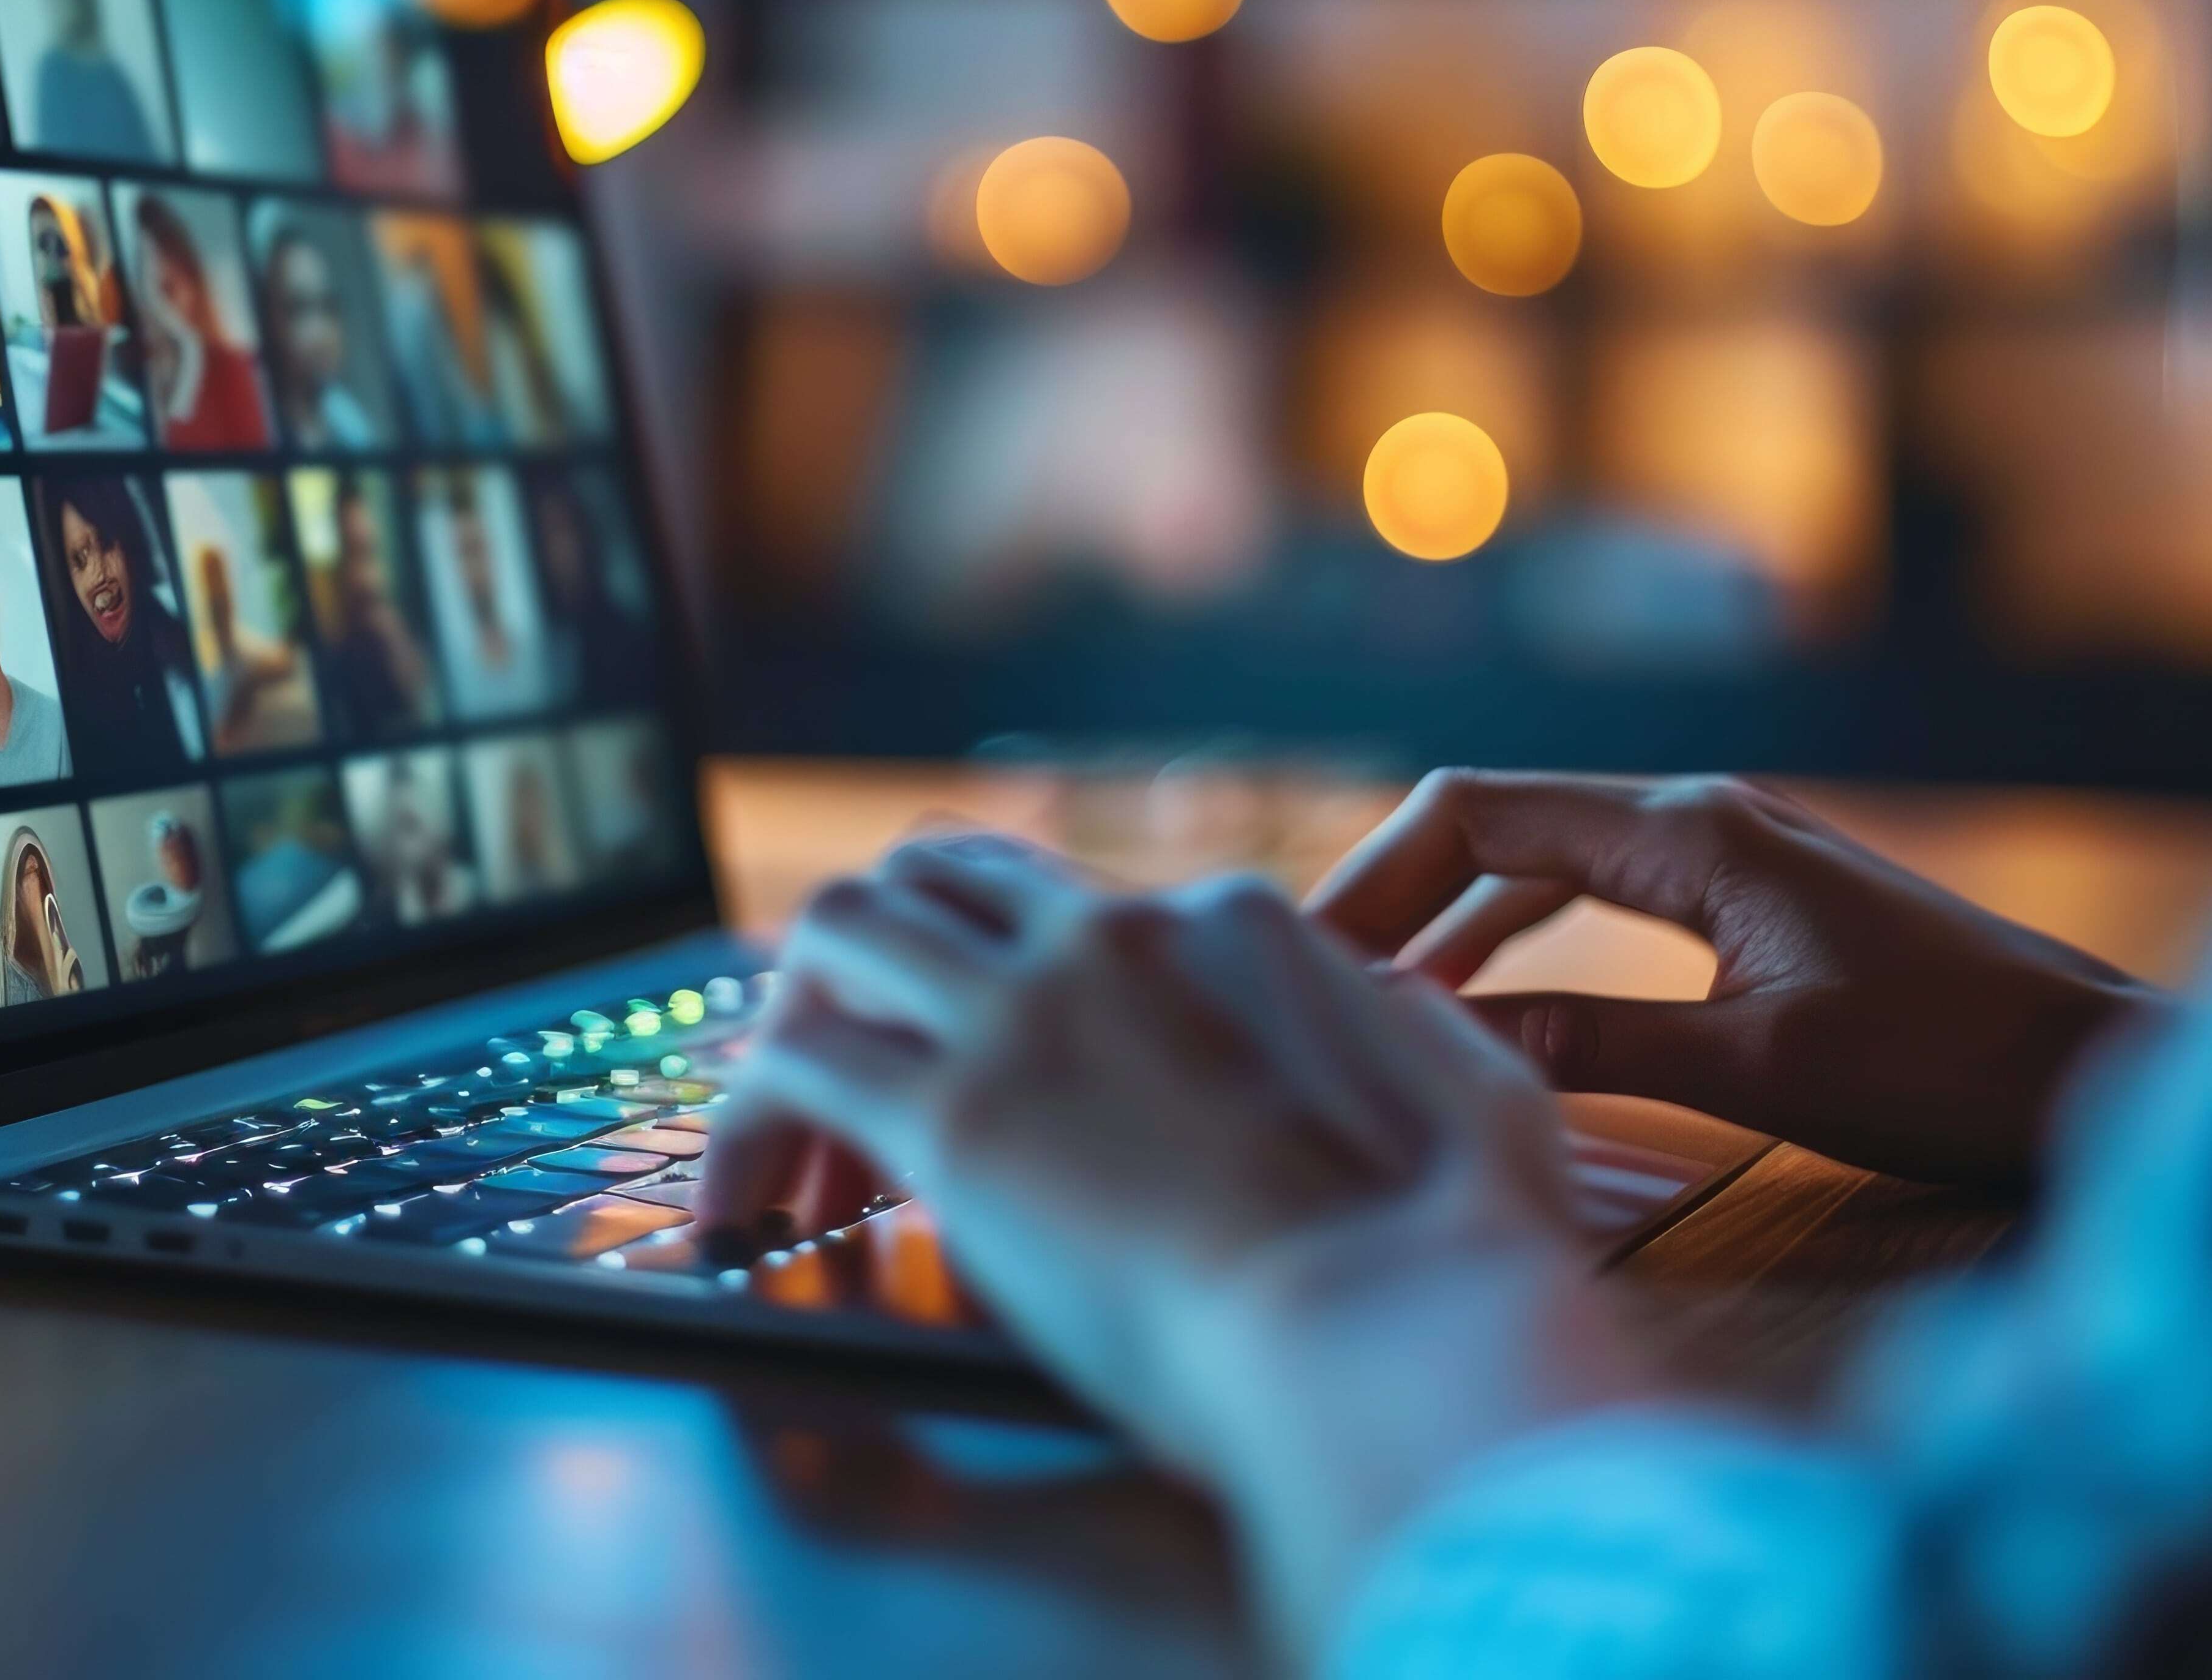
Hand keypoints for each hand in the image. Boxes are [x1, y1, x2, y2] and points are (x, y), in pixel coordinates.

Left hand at [703, 835, 1650, 1660]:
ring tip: (779, 1156)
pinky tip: (741, 1221)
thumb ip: (1413, 1031)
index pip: (1076, 904)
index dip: (1013, 985)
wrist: (1394, 1334)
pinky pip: (787, 1069)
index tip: (998, 1076)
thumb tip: (1388, 1007)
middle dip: (875, 964)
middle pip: (934, 877)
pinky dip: (741, 1134)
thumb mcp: (1470, 1091)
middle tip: (851, 1085)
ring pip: (836, 934)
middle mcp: (1113, 935)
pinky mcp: (950, 1117)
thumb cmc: (1454, 1254)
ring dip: (793, 1025)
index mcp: (1235, 922)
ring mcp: (1023, 1015)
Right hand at [1309, 771, 2169, 1187]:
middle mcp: (1700, 815)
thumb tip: (1448, 1037)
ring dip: (1459, 917)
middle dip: (1397, 893)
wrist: (2097, 1071)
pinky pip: (1603, 893)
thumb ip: (1597, 1043)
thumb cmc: (1945, 1068)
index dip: (1375, 876)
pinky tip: (1492, 998)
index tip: (1311, 960)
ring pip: (1548, 857)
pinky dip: (1529, 934)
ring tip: (1382, 997)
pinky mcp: (1756, 898)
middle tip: (1316, 983)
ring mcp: (1732, 851)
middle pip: (1498, 821)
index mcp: (1689, 833)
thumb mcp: (1758, 1068)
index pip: (1478, 812)